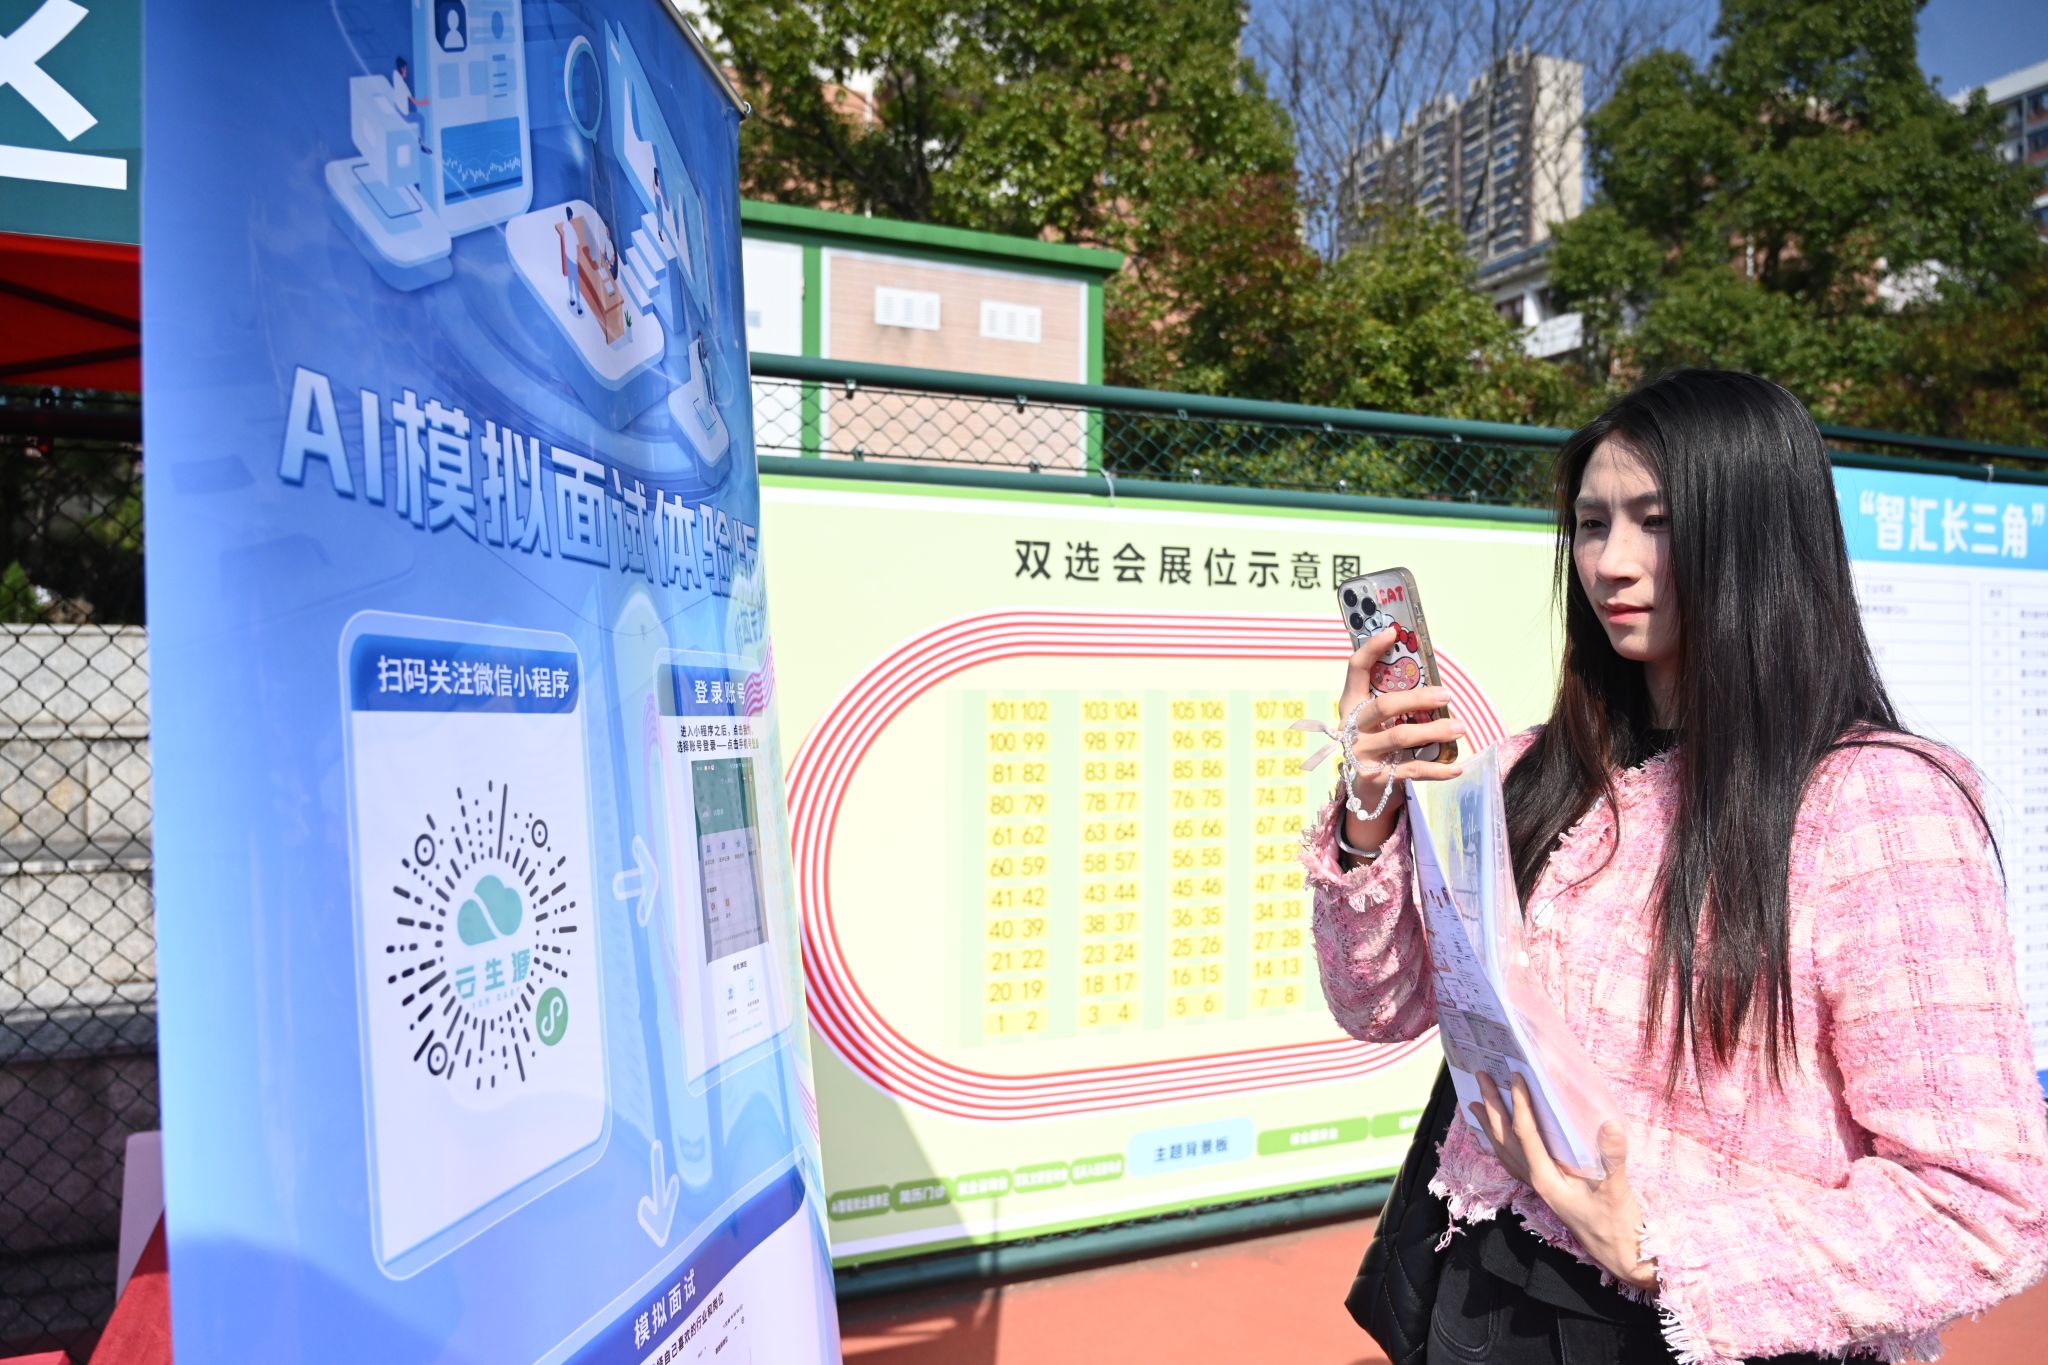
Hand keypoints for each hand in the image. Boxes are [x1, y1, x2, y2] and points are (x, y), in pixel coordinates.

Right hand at [1336, 627, 1464, 849]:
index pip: (1355, 670)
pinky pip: (1412, 771)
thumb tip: (1435, 685)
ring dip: (1434, 731)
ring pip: (1400, 737)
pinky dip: (1438, 769)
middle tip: (1447, 695)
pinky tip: (1457, 767)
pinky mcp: (1375, 778)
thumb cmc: (1378, 744)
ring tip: (1460, 727)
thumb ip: (1395, 703)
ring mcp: (1362, 753)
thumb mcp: (1378, 721)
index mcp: (1351, 705)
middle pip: (1384, 706)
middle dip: (1419, 698)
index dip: (1371, 649)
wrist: (1363, 792)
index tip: (1393, 632)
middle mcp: (1352, 728)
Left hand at [1470, 1072, 1656, 1292]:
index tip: (1516, 1077)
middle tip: (1480, 1078)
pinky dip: (1502, 1146)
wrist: (1621, 1256)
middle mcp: (1536, 1181)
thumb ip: (1612, 1160)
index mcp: (1547, 1179)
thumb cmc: (1618, 1225)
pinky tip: (1499, 1139)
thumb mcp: (1617, 1191)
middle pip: (1506, 1140)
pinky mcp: (1548, 1190)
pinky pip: (1516, 1163)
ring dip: (1490, 1127)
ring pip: (1506, 1152)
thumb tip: (1609, 1125)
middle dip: (1492, 1109)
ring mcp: (1540, 1187)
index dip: (1520, 1104)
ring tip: (1475, 1104)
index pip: (1527, 1134)